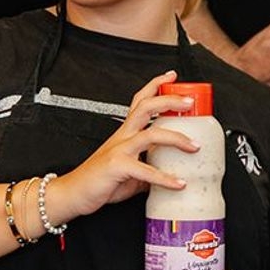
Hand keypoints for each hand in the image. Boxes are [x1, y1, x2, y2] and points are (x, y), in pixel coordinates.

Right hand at [39, 72, 204, 225]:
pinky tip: (179, 183)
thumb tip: (173, 174)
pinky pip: (145, 170)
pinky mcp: (117, 166)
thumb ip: (150, 168)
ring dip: (176, 138)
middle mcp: (122, 136)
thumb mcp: (131, 172)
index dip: (156, 85)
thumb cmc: (101, 181)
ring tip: (194, 146)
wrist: (74, 193)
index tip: (172, 76)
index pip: (140, 101)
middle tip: (189, 102)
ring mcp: (119, 149)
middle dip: (169, 101)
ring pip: (150, 134)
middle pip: (146, 107)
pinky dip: (165, 178)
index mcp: (125, 133)